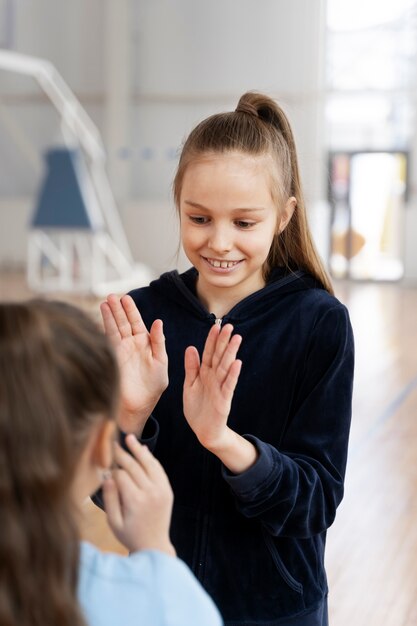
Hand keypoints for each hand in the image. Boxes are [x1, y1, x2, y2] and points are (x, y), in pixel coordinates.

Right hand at [101, 294, 167, 433]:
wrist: (138, 406)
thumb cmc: (153, 387)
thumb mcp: (161, 363)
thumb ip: (159, 343)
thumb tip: (158, 322)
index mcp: (146, 344)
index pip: (137, 322)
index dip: (131, 310)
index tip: (125, 298)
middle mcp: (132, 345)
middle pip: (124, 322)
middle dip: (118, 309)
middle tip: (112, 295)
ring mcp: (121, 351)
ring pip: (115, 328)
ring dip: (109, 315)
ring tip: (105, 301)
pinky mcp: (113, 358)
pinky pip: (108, 340)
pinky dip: (104, 328)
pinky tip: (100, 318)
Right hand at [103, 435, 174, 555]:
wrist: (155, 547)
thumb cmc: (129, 535)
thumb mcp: (113, 522)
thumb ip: (110, 499)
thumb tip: (107, 477)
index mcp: (135, 501)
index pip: (121, 475)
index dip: (111, 468)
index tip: (103, 461)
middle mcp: (150, 493)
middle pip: (134, 467)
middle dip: (122, 453)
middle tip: (112, 442)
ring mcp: (161, 490)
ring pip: (149, 464)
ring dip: (138, 449)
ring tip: (129, 437)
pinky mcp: (167, 490)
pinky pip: (158, 469)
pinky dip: (150, 458)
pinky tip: (142, 449)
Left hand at [183, 323, 241, 449]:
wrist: (203, 431)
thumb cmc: (197, 408)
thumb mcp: (189, 385)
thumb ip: (191, 367)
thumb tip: (191, 347)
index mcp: (204, 373)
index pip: (209, 352)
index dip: (212, 339)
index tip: (216, 326)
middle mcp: (214, 377)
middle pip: (219, 356)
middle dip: (223, 341)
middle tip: (229, 326)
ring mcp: (220, 387)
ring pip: (226, 367)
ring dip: (231, 353)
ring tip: (237, 339)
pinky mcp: (224, 400)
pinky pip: (229, 385)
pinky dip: (233, 375)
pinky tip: (237, 364)